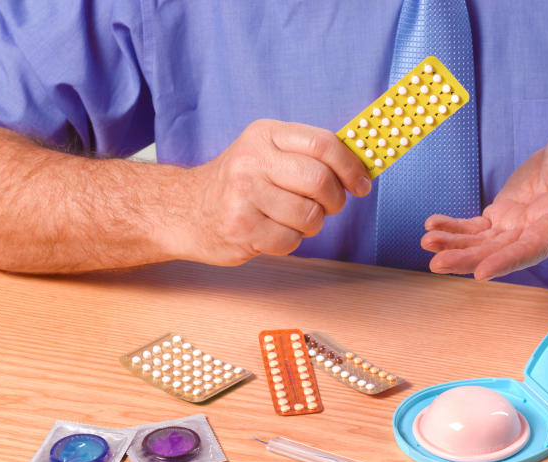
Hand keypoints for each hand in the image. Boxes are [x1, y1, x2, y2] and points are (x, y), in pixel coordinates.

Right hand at [178, 119, 370, 264]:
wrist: (185, 210)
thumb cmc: (240, 183)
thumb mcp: (268, 153)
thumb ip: (310, 155)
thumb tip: (362, 168)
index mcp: (265, 134)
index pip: (323, 144)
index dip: (351, 167)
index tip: (361, 184)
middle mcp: (252, 160)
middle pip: (320, 181)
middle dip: (334, 200)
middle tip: (328, 206)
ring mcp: (244, 194)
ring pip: (309, 216)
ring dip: (311, 224)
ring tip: (291, 219)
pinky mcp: (241, 227)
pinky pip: (290, 240)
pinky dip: (289, 241)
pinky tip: (271, 231)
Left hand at [421, 118, 547, 279]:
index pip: (535, 246)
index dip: (509, 260)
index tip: (482, 273)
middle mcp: (538, 230)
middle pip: (501, 252)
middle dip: (469, 259)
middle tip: (437, 263)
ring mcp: (518, 226)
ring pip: (483, 244)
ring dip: (455, 246)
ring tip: (427, 242)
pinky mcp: (503, 217)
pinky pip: (475, 229)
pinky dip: (454, 229)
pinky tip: (432, 226)